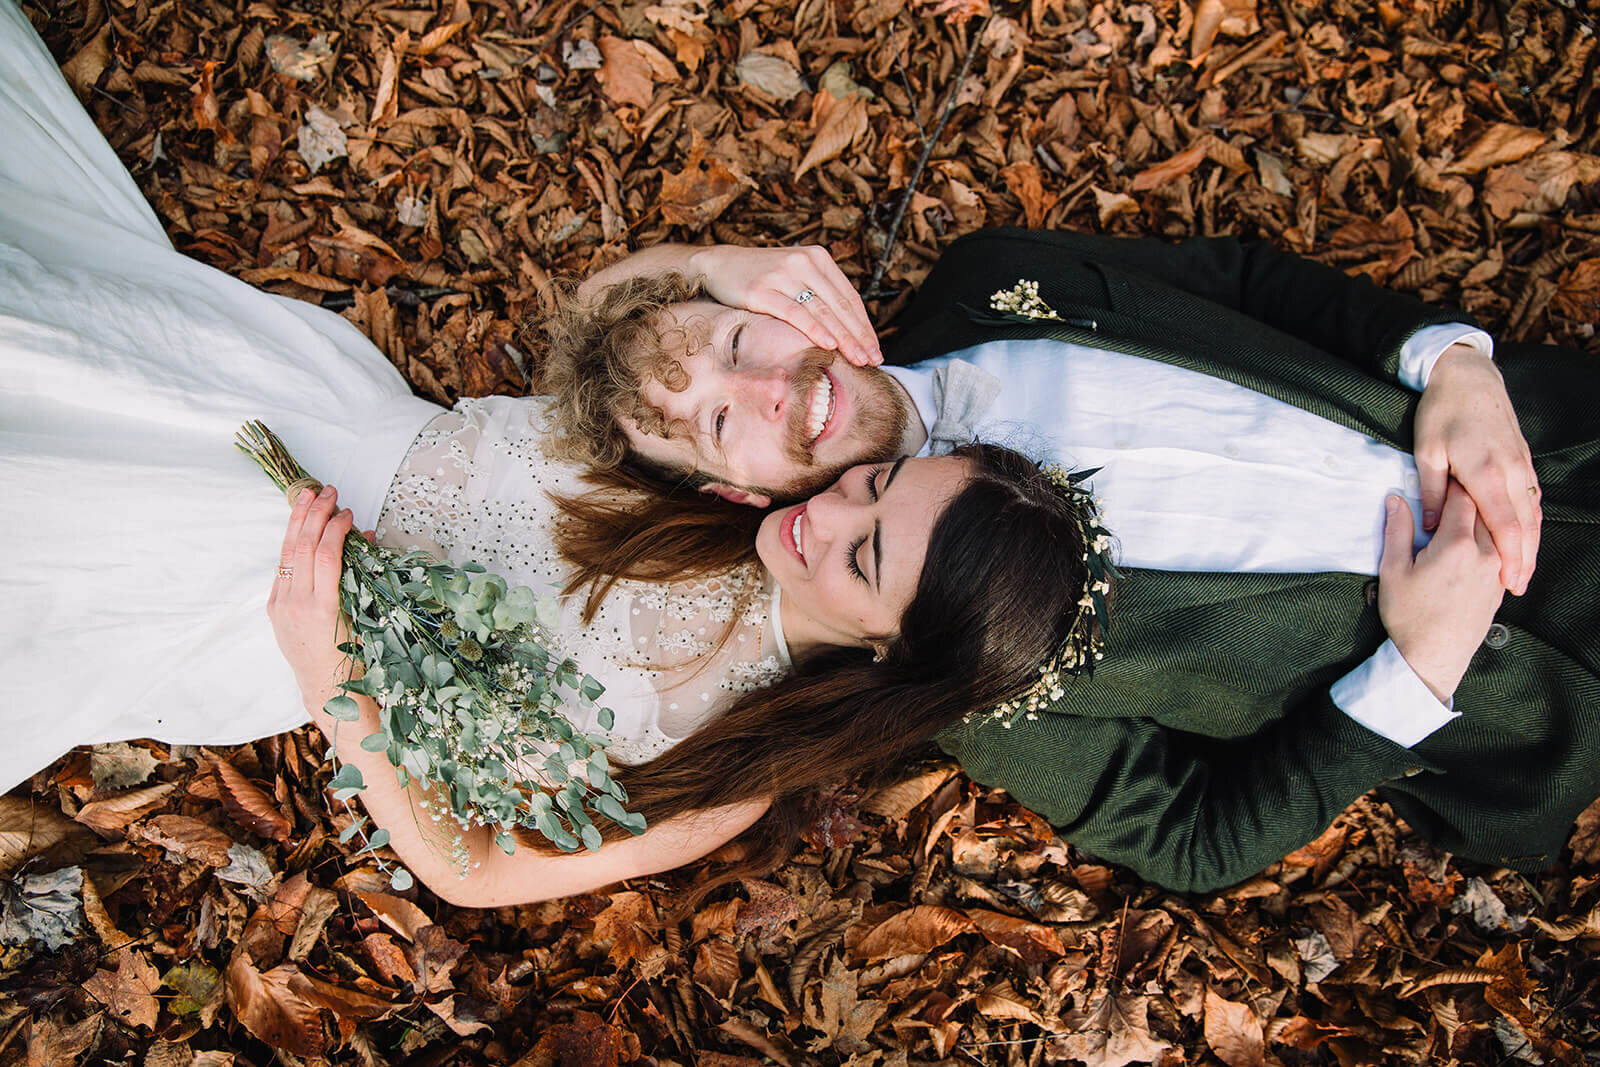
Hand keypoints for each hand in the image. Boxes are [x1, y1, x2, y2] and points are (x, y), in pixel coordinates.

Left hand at [267, 485, 354, 709]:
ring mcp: (282, 605)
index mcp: (324, 608)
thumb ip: (360, 576)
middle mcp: (298, 604)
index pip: (327, 555)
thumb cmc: (353, 657)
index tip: (346, 513)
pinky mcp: (274, 607)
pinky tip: (302, 529)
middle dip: (315, 514)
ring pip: (287, 553)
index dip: (336, 528)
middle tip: (326, 491)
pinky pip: (284, 569)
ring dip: (298, 521)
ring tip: (307, 497)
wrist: (323, 686)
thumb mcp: (362, 615)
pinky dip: (294, 545)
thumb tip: (362, 539)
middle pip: (304, 547)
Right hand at [687, 244, 882, 365]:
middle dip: (859, 335)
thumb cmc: (761, 277)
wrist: (719, 264)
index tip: (875, 347)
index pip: (849, 296)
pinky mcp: (762, 290)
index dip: (864, 324)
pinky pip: (795, 313)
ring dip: (844, 337)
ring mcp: (782, 274)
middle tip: (873, 358)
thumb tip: (849, 328)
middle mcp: (803, 262)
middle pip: (839, 305)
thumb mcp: (795, 276)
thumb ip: (819, 293)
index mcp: (818, 257)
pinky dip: (815, 330)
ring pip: (822, 311)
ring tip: (858, 358)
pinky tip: (829, 345)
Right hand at [1377, 484, 1505, 702]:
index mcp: (1456, 545)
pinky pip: (1499, 550)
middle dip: (1468, 497)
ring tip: (1459, 516)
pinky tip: (1470, 542)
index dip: (1451, 484)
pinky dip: (1487, 539)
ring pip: (1494, 530)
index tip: (1440, 477)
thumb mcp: (1393, 570)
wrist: (1433, 657)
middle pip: (1483, 510)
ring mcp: (1496, 570)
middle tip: (1449, 492)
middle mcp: (1485, 553)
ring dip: (1479, 518)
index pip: (1462, 498)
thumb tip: (1397, 499)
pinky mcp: (1499, 585)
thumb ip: (1397, 530)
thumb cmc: (1409, 616)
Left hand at [1413, 343, 1539, 593]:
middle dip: (1524, 559)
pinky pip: (1533, 497)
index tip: (1509, 582)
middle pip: (1526, 525)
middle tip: (1517, 588)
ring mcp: (1522, 465)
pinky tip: (1527, 538)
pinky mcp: (1524, 459)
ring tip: (1524, 571)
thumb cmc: (1442, 411)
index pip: (1506, 525)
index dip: (1510, 557)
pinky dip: (1532, 521)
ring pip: (1533, 512)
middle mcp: (1512, 471)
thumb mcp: (1426, 450)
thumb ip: (1430, 489)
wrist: (1469, 376)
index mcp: (1486, 472)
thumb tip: (1429, 525)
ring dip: (1532, 544)